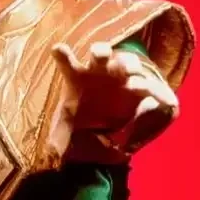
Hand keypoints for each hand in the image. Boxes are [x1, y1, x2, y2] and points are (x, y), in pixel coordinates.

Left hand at [51, 41, 178, 130]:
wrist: (107, 124)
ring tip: (129, 75)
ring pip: (126, 62)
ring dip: (128, 65)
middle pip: (101, 53)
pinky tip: (142, 92)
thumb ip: (62, 132)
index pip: (68, 63)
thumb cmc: (83, 116)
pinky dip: (146, 87)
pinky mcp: (139, 89)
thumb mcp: (69, 125)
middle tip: (101, 54)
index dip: (63, 56)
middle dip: (101, 51)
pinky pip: (146, 85)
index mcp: (78, 77)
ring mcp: (121, 77)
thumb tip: (53, 150)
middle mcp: (100, 71)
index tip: (57, 49)